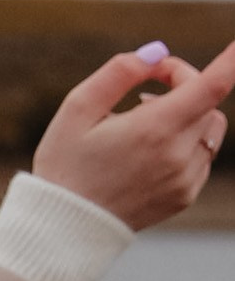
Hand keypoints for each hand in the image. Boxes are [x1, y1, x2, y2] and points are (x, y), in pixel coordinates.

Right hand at [32, 38, 233, 231]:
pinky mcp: (184, 196)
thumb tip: (157, 53)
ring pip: (211, 128)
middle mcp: (177, 156)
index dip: (230, 61)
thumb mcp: (77, 108)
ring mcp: (185, 180)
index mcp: (153, 129)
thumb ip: (119, 72)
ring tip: (147, 119)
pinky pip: (203, 156)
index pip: (212, 87)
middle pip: (208, 102)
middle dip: (183, 84)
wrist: (62, 227)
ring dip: (190, 113)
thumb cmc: (64, 163)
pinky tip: (149, 150)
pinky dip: (186, 142)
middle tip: (145, 88)